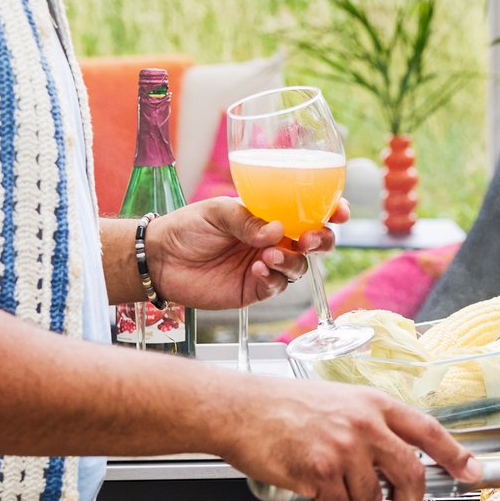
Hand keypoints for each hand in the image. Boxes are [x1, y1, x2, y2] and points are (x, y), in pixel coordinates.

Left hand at [146, 197, 345, 311]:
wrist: (160, 260)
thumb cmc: (187, 228)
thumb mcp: (217, 212)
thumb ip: (246, 219)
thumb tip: (277, 231)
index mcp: (270, 215)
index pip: (308, 212)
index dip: (330, 211)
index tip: (339, 211)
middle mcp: (275, 240)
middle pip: (315, 243)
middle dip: (322, 241)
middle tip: (308, 239)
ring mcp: (267, 266)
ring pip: (299, 266)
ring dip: (291, 261)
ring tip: (267, 256)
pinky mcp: (255, 289)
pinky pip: (277, 286)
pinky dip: (273, 278)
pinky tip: (256, 270)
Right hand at [220, 376, 479, 500]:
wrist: (239, 409)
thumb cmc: (282, 406)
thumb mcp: (340, 402)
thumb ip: (371, 426)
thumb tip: (396, 461)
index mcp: (374, 404)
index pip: (429, 431)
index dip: (456, 454)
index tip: (472, 471)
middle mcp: (365, 423)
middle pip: (410, 473)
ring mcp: (344, 447)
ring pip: (372, 499)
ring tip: (336, 499)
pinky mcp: (320, 470)